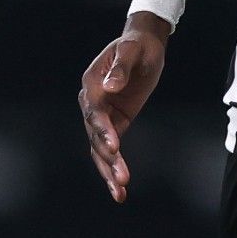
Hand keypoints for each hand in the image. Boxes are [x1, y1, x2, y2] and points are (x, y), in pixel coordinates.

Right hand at [78, 17, 167, 202]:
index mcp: (92, 84)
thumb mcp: (131, 51)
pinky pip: (111, 149)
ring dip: (109, 170)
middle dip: (108, 157)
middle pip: (95, 135)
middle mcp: (92, 103)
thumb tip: (110, 86)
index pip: (93, 111)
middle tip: (122, 177)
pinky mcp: (115, 124)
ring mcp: (102, 116)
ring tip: (120, 191)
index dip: (102, 129)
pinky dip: (114, 167)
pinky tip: (120, 189)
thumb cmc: (136, 46)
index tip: (114, 146)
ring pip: (99, 149)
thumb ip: (120, 68)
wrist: (144, 46)